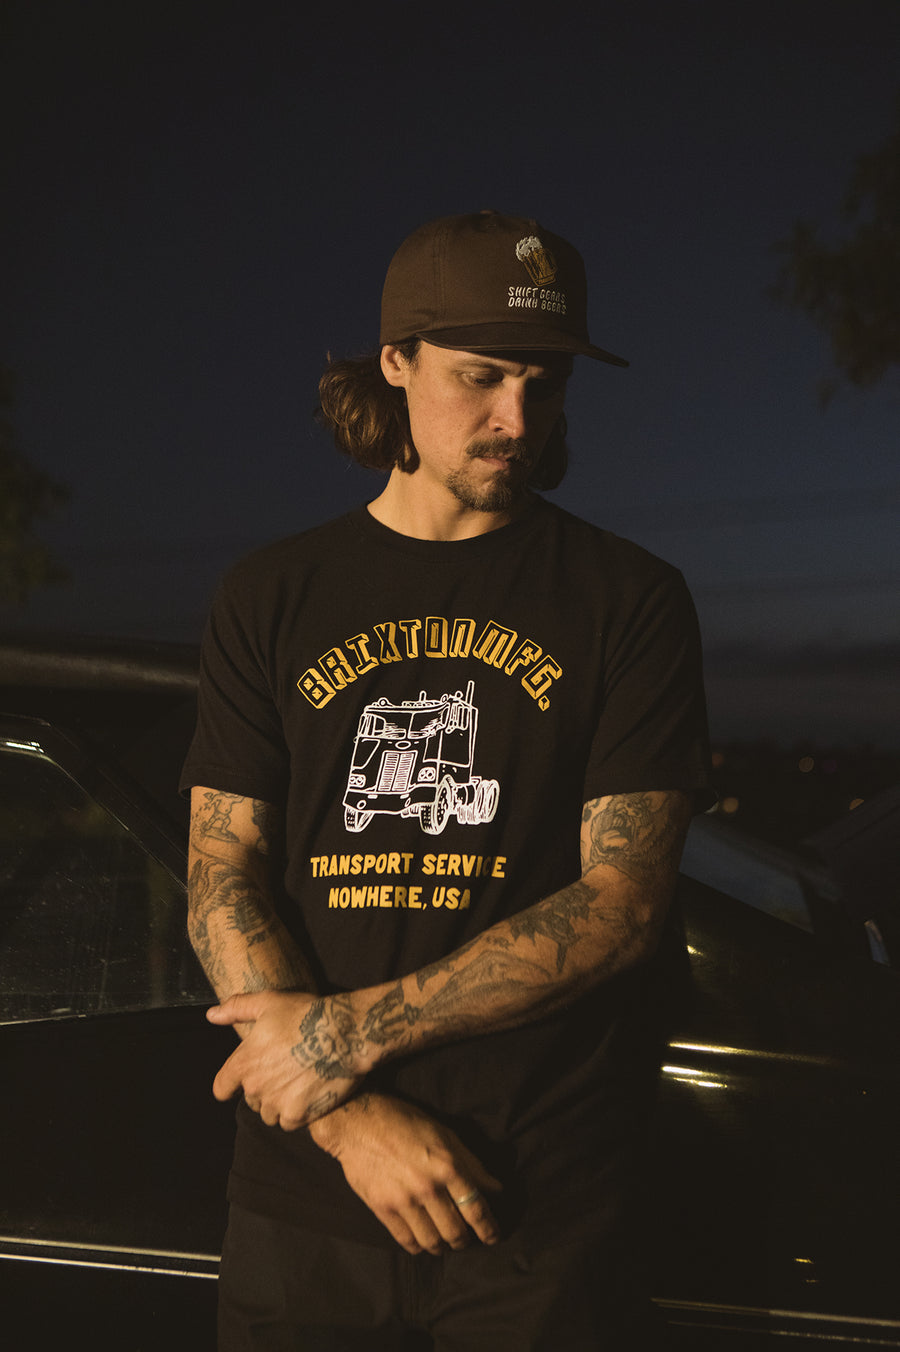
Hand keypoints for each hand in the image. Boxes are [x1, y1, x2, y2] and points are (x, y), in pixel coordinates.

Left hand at [207, 990, 364, 1129]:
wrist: (344, 1034)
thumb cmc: (306, 1014)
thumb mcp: (269, 1002)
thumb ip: (237, 1009)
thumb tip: (212, 1015)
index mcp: (243, 1062)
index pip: (222, 1089)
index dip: (231, 1085)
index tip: (244, 1079)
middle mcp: (255, 1087)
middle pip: (251, 1099)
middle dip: (263, 1088)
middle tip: (284, 1070)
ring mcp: (276, 1103)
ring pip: (269, 1113)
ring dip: (279, 1103)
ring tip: (298, 1082)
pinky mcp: (298, 1115)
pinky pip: (288, 1122)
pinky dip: (296, 1113)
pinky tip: (308, 1093)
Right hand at [309, 1093, 501, 1254]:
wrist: (359, 1123)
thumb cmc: (405, 1123)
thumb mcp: (445, 1134)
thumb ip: (471, 1164)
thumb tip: (496, 1188)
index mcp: (448, 1165)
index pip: (476, 1208)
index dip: (489, 1228)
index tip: (493, 1237)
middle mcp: (429, 1186)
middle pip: (456, 1232)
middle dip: (466, 1240)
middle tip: (467, 1238)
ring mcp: (404, 1200)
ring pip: (433, 1242)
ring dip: (443, 1246)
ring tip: (445, 1241)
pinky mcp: (383, 1209)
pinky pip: (408, 1242)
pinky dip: (420, 1246)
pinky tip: (423, 1239)